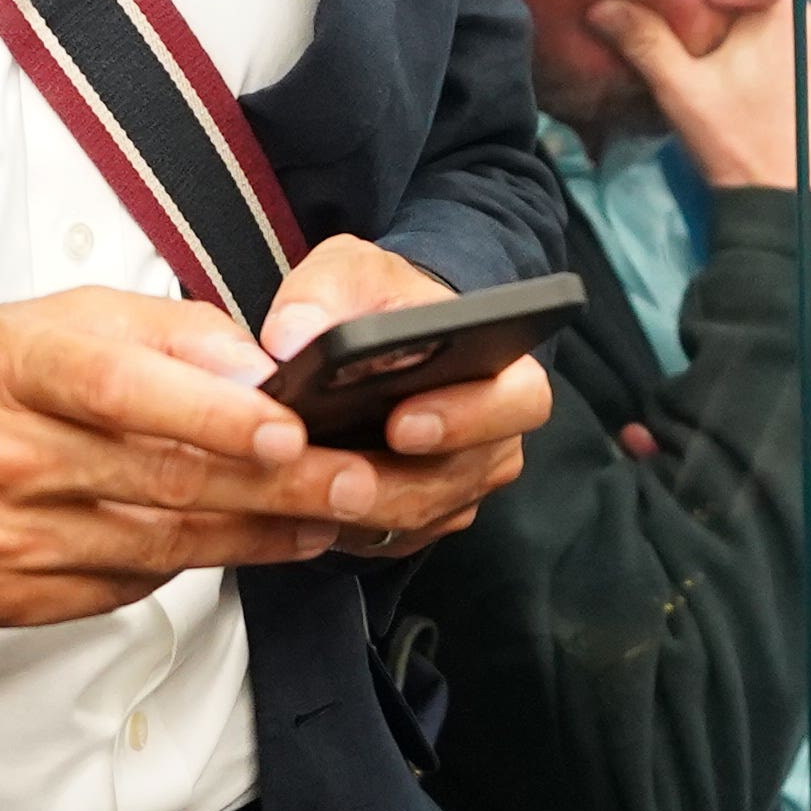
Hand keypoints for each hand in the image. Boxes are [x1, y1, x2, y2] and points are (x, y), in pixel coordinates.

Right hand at [0, 285, 525, 623]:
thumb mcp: (58, 318)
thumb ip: (166, 334)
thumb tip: (259, 370)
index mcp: (8, 368)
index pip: (120, 392)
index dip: (213, 415)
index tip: (291, 426)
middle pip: (159, 480)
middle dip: (275, 485)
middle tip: (355, 479)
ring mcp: (2, 539)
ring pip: (161, 544)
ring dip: (259, 532)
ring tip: (330, 513)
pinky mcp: (12, 598)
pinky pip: (132, 582)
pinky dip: (203, 561)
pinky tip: (254, 538)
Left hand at [261, 235, 553, 551]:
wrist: (376, 342)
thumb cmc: (380, 301)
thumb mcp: (351, 271)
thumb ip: (325, 290)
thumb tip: (290, 337)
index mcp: (504, 372)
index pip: (519, 401)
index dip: (468, 417)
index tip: (402, 422)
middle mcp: (492, 441)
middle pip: (460, 480)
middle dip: (395, 482)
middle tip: (340, 472)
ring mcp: (456, 489)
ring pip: (414, 517)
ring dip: (354, 507)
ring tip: (297, 485)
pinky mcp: (414, 523)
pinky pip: (378, 539)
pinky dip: (334, 524)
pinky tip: (291, 502)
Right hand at [589, 0, 810, 195]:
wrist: (793, 214)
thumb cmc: (740, 149)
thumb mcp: (681, 91)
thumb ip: (644, 41)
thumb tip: (604, 8)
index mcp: (788, 12)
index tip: (683, 10)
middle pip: (761, 7)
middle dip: (728, 24)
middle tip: (694, 47)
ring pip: (781, 37)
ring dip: (753, 49)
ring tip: (721, 77)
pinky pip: (800, 64)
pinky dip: (776, 74)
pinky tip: (751, 100)